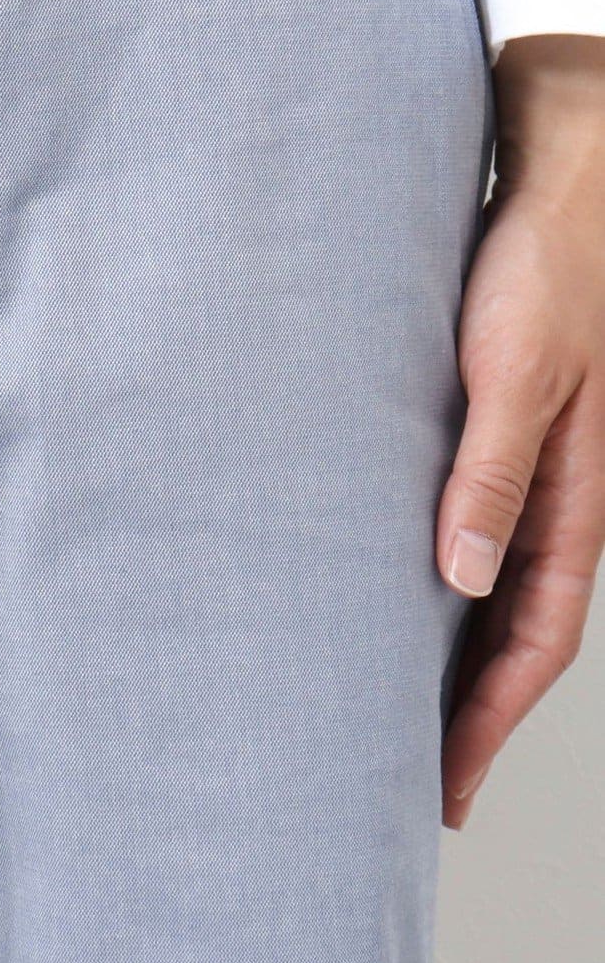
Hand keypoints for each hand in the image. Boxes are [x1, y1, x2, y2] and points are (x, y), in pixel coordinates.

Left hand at [440, 36, 604, 827]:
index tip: (442, 789)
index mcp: (576, 495)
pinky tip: (386, 586)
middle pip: (510, 629)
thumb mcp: (515, 371)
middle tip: (402, 775)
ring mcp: (521, 461)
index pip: (535, 640)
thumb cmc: (541, 264)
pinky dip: (431, 574)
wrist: (557, 173)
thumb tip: (462, 579)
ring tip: (386, 704)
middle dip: (466, 709)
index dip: (490, 720)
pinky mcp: (483, 424)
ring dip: (446, 649)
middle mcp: (552, 492)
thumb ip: (492, 471)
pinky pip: (464, 523)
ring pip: (486, 583)